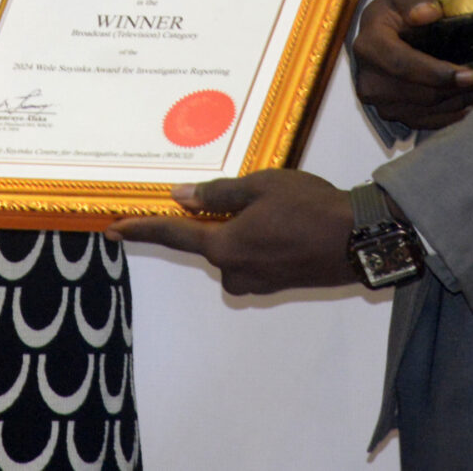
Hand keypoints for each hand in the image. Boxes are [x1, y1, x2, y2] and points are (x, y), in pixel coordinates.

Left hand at [111, 169, 358, 293]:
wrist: (358, 239)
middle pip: (208, 242)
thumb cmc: (309, 207)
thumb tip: (181, 197)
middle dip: (218, 219)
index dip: (142, 229)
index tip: (113, 229)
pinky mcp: (274, 285)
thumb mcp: (260, 187)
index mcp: (224, 247)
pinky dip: (259, 242)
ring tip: (276, 206)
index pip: (173, 236)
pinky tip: (284, 224)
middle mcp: (234, 271)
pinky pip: (252, 260)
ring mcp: (255, 283)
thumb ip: (217, 194)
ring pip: (232, 250)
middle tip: (251, 195)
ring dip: (242, 229)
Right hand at [351, 0, 472, 129]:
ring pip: (434, 110)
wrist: (387, 32)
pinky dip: (462, 110)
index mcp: (370, 46)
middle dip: (466, 87)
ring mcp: (383, 104)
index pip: (402, 66)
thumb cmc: (400, 9)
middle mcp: (370, 81)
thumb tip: (428, 14)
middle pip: (423, 94)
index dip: (437, 73)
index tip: (471, 74)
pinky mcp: (398, 117)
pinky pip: (435, 121)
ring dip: (471, 97)